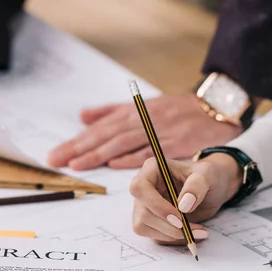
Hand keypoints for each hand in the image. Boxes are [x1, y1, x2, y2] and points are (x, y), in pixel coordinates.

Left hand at [47, 92, 243, 169]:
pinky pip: (150, 150)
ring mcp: (158, 130)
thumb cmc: (177, 109)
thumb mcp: (143, 105)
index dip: (77, 141)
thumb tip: (83, 116)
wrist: (215, 108)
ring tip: (77, 165)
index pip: (99, 128)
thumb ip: (112, 111)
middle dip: (79, 147)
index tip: (56, 154)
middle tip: (57, 160)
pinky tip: (115, 163)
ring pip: (123, 142)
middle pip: (106, 134)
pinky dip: (132, 157)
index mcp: (133, 112)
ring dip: (99, 153)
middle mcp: (142, 119)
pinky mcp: (175, 141)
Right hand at [129, 153, 241, 243]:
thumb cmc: (208, 176)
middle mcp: (144, 188)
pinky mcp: (151, 221)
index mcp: (152, 169)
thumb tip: (183, 205)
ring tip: (197, 231)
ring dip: (171, 235)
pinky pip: (154, 236)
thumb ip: (197, 186)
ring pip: (144, 227)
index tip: (178, 218)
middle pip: (143, 213)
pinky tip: (190, 233)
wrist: (212, 189)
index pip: (140, 188)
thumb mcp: (208, 175)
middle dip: (168, 226)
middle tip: (192, 230)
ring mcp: (145, 206)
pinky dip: (173, 239)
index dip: (156, 205)